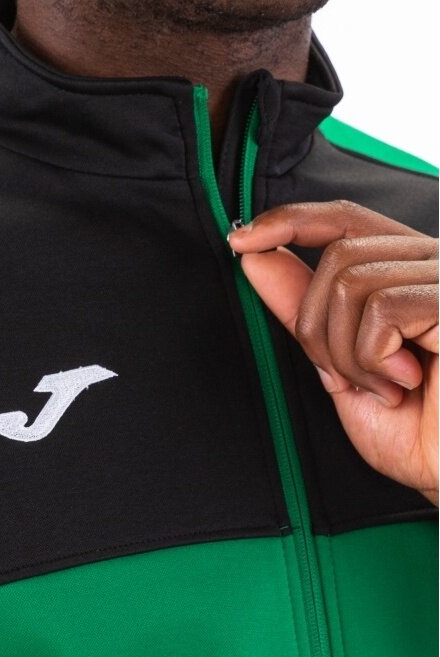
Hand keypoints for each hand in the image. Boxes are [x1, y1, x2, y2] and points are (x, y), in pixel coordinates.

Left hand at [228, 201, 438, 505]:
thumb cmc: (415, 428)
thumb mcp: (340, 362)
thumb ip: (302, 309)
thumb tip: (256, 256)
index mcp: (407, 273)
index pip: (344, 220)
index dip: (290, 221)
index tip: (243, 240)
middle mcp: (434, 264)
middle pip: (338, 255)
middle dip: (318, 326)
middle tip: (346, 377)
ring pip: (352, 281)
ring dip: (345, 351)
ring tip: (383, 386)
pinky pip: (382, 309)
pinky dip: (372, 358)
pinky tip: (405, 384)